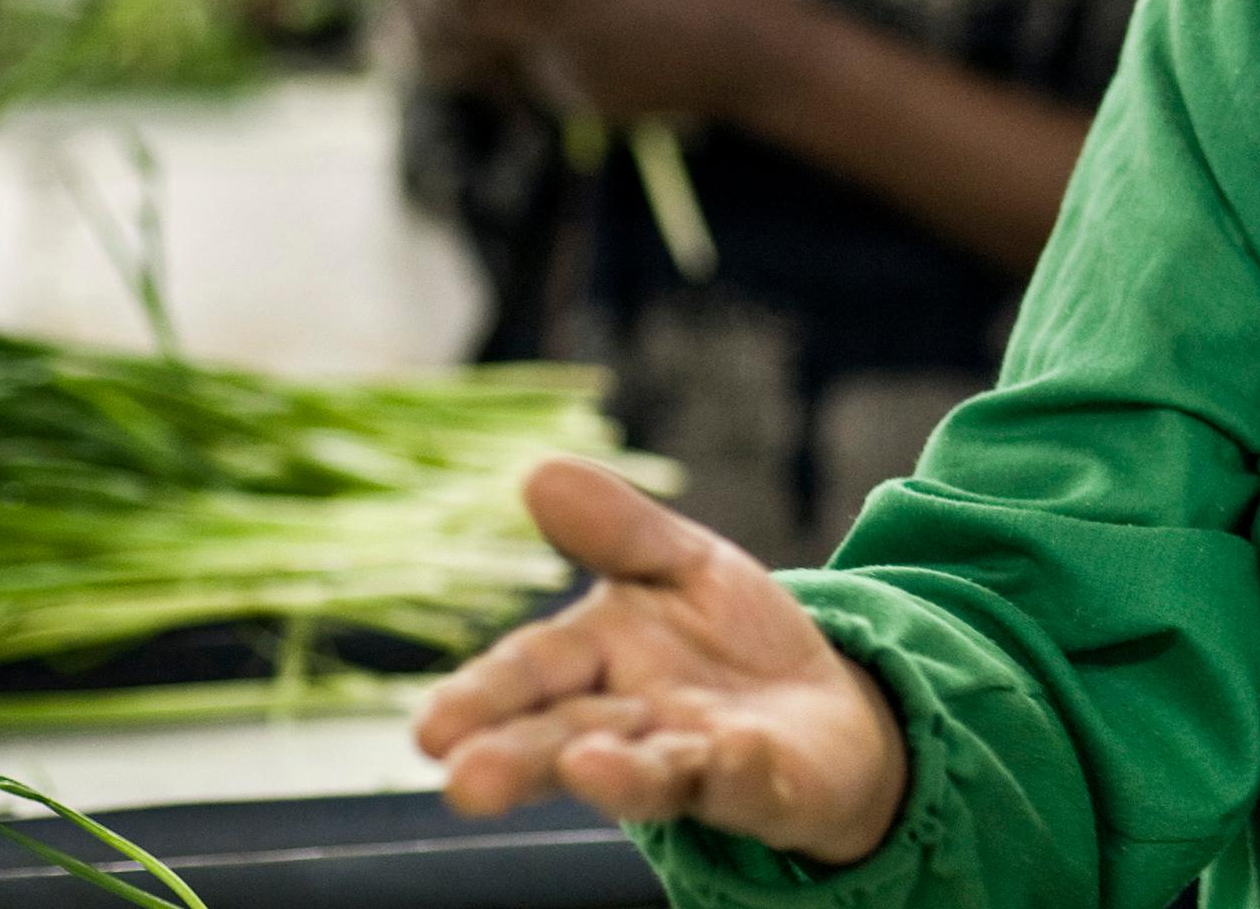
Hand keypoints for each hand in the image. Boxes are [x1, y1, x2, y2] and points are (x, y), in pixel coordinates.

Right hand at [415, 458, 910, 862]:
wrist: (828, 705)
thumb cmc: (729, 640)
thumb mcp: (681, 566)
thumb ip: (618, 531)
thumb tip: (536, 470)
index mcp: (594, 662)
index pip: (528, 675)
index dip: (480, 700)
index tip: (431, 730)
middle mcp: (632, 725)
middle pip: (563, 740)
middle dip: (515, 759)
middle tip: (465, 782)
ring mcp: (698, 762)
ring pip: (649, 775)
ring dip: (618, 776)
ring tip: (585, 765)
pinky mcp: (766, 789)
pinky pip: (750, 782)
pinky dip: (740, 768)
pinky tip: (734, 750)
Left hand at [424, 0, 795, 124]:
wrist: (760, 60)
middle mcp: (561, 36)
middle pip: (457, 31)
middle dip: (419, 16)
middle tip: (399, 1)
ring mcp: (569, 78)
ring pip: (485, 66)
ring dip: (450, 51)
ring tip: (416, 38)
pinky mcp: (584, 108)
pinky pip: (528, 84)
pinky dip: (508, 68)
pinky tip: (508, 54)